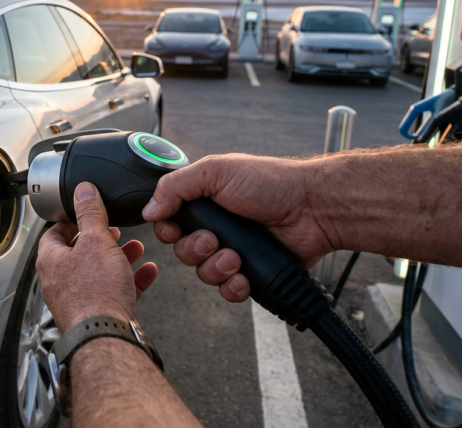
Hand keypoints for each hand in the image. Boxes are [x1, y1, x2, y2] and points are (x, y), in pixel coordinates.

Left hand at [36, 182, 158, 332]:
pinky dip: (130, 280)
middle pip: (79, 253)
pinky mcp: (97, 314)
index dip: (72, 219)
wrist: (106, 335)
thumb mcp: (96, 240)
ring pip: (98, 272)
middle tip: (114, 231)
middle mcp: (59, 281)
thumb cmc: (95, 292)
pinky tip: (146, 272)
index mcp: (51, 260)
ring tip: (135, 248)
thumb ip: (90, 213)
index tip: (87, 212)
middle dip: (101, 239)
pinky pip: (114, 291)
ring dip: (118, 258)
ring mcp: (78, 300)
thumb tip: (83, 190)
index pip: (54, 232)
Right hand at [141, 154, 338, 302]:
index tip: (177, 230)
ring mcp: (233, 251)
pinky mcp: (251, 273)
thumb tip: (149, 209)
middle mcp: (216, 227)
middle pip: (183, 253)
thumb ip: (176, 186)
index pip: (169, 224)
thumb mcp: (216, 171)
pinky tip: (243, 277)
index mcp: (204, 202)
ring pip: (204, 274)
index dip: (169, 232)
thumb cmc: (270, 182)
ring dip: (216, 269)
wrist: (312, 208)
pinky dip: (232, 287)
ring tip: (235, 258)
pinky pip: (228, 291)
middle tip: (215, 240)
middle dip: (195, 251)